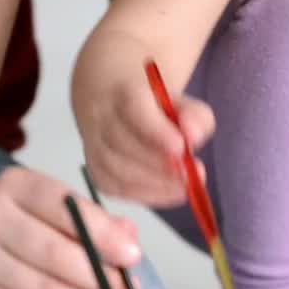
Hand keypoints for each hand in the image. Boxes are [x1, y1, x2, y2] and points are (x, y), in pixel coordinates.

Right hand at [72, 37, 213, 206]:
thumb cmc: (154, 109)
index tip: (181, 147)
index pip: (135, 109)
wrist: (118, 110)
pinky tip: (170, 193)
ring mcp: (94, 147)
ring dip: (154, 182)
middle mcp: (102, 118)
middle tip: (188, 174)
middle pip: (123, 143)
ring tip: (184, 186)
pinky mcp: (97, 172)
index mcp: (125, 93)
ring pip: (117, 169)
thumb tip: (195, 136)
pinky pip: (117, 188)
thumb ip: (195, 116)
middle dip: (158, 164)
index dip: (157, 131)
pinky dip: (147, 195)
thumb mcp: (182, 103)